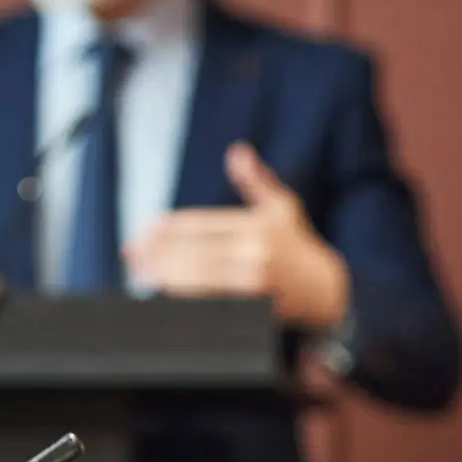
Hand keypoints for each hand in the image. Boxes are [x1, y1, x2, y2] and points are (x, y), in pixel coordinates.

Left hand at [126, 143, 348, 327]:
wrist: (330, 292)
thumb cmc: (299, 248)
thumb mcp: (282, 208)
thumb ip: (256, 182)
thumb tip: (238, 152)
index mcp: (258, 225)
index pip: (200, 224)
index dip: (167, 228)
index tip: (145, 230)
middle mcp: (256, 253)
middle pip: (193, 252)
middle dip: (157, 252)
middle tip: (132, 253)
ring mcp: (255, 284)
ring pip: (197, 279)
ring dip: (164, 275)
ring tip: (141, 271)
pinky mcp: (253, 309)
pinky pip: (211, 304)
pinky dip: (186, 298)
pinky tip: (167, 293)